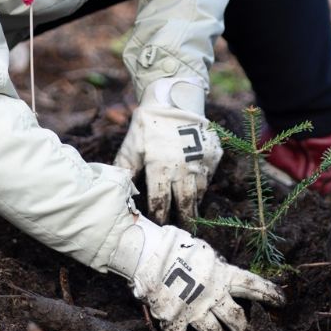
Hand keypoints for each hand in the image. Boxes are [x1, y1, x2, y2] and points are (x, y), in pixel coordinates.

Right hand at [109, 215, 284, 330]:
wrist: (148, 252)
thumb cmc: (175, 247)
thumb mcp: (204, 253)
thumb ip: (216, 267)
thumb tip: (225, 273)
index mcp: (222, 275)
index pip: (252, 286)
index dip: (269, 294)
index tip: (282, 301)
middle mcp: (213, 295)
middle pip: (237, 319)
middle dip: (242, 327)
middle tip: (242, 330)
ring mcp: (194, 310)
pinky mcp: (175, 320)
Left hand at [114, 78, 222, 223]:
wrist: (175, 98)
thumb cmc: (149, 124)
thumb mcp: (132, 145)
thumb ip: (124, 169)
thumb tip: (117, 191)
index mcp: (160, 166)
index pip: (160, 200)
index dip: (159, 215)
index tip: (158, 226)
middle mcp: (183, 167)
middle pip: (184, 202)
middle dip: (183, 219)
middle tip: (183, 231)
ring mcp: (200, 161)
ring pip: (200, 192)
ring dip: (195, 205)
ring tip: (191, 216)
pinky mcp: (213, 155)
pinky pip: (209, 176)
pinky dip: (203, 185)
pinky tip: (197, 191)